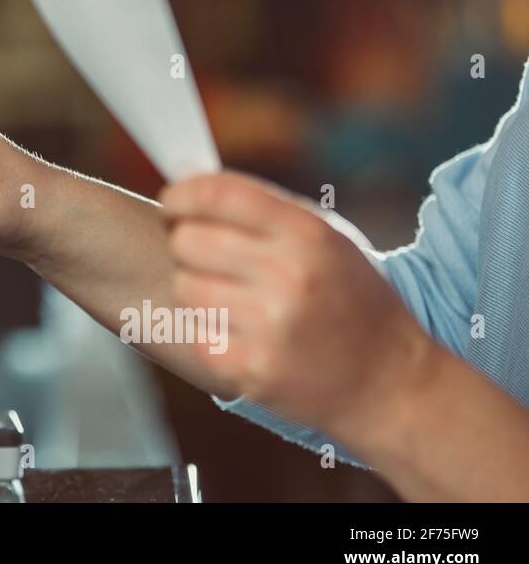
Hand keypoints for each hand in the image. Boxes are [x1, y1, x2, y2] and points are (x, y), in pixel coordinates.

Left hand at [159, 171, 439, 439]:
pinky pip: (195, 332)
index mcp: (308, 234)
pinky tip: (242, 333)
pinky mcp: (251, 369)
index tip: (171, 202)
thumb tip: (188, 181)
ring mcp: (269, 327)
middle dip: (187, 243)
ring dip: (196, 288)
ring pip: (184, 286)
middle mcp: (288, 276)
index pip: (217, 195)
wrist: (391, 383)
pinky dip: (209, 331)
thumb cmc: (350, 299)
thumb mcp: (328, 239)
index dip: (181, 194)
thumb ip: (264, 209)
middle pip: (188, 240)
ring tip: (231, 297)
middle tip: (204, 254)